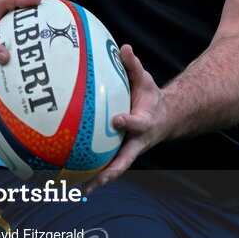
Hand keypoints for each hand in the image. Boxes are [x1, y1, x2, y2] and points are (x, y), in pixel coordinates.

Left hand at [86, 44, 168, 191]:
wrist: (166, 118)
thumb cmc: (150, 97)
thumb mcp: (145, 80)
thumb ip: (133, 65)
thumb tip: (124, 47)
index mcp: (145, 123)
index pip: (137, 124)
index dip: (128, 123)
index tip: (117, 120)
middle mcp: (136, 142)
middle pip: (125, 160)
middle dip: (112, 170)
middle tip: (97, 179)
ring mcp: (128, 151)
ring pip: (114, 170)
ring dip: (98, 180)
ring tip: (78, 190)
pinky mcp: (120, 155)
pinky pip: (105, 166)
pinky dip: (91, 175)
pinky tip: (72, 182)